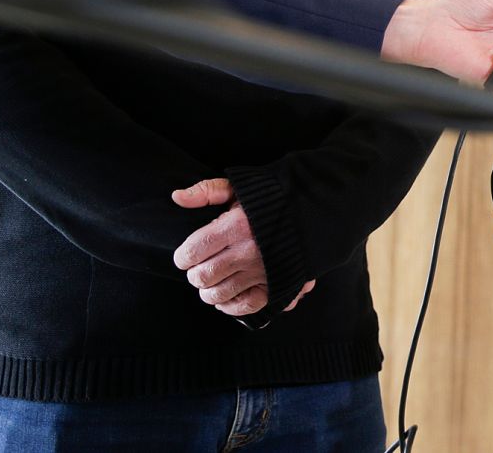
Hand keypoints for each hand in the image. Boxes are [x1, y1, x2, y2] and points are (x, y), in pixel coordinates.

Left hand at [171, 178, 314, 315]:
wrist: (314, 212)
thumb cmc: (273, 200)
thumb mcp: (240, 187)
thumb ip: (207, 191)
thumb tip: (177, 197)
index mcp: (236, 226)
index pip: (191, 252)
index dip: (182, 257)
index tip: (186, 255)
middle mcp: (247, 252)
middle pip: (202, 276)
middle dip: (194, 274)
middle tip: (199, 266)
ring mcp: (261, 271)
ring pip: (218, 294)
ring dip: (208, 290)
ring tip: (212, 280)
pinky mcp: (275, 285)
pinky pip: (244, 305)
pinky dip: (229, 305)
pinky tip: (225, 296)